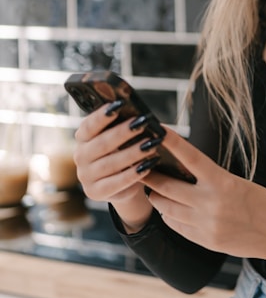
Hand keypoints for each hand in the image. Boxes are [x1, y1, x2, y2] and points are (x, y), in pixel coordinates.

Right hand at [73, 102, 155, 229]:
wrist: (121, 183)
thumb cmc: (122, 151)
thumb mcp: (119, 138)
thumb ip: (123, 126)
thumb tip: (140, 113)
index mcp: (83, 138)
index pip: (89, 125)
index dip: (103, 115)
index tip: (120, 104)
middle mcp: (80, 156)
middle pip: (102, 143)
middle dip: (124, 132)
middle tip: (143, 122)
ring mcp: (85, 176)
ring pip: (110, 163)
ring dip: (133, 153)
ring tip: (152, 145)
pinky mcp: (95, 192)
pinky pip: (116, 182)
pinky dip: (133, 174)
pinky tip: (148, 165)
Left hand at [144, 127, 265, 261]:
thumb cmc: (261, 201)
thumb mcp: (237, 182)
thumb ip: (210, 180)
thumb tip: (182, 174)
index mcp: (222, 182)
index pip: (191, 158)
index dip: (173, 143)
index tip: (158, 131)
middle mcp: (211, 202)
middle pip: (168, 188)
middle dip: (150, 178)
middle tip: (140, 168)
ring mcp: (206, 224)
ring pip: (167, 209)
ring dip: (158, 198)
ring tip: (154, 190)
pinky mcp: (205, 240)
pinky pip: (177, 226)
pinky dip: (170, 216)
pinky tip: (170, 211)